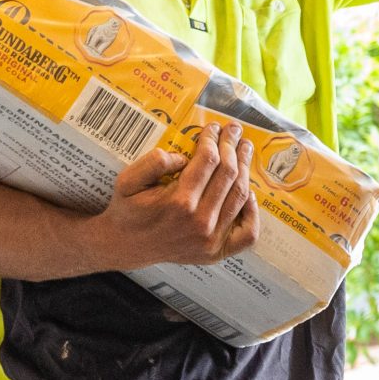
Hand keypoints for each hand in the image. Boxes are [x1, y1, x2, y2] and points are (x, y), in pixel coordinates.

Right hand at [94, 121, 258, 268]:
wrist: (125, 246)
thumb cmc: (128, 210)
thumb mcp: (127, 180)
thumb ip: (153, 163)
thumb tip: (184, 157)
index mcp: (179, 202)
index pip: (208, 161)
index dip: (213, 139)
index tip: (213, 127)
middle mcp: (200, 221)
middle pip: (228, 174)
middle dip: (232, 146)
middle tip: (234, 130)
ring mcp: (211, 239)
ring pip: (240, 196)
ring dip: (245, 168)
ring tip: (244, 149)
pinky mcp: (216, 252)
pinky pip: (247, 233)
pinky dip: (253, 212)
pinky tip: (250, 193)